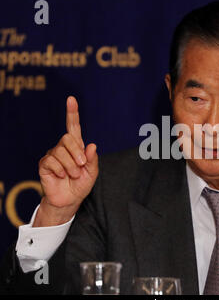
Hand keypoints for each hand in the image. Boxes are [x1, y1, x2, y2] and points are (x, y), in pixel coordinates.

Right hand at [34, 96, 98, 226]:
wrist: (69, 200)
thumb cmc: (81, 185)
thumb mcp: (92, 173)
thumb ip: (93, 160)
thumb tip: (92, 145)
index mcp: (76, 147)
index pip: (73, 127)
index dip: (72, 113)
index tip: (71, 99)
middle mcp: (63, 148)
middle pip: (68, 138)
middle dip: (77, 153)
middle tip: (81, 166)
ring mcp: (52, 155)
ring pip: (60, 151)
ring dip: (71, 166)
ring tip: (73, 175)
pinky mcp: (44, 164)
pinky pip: (52, 161)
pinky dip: (60, 170)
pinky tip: (61, 176)